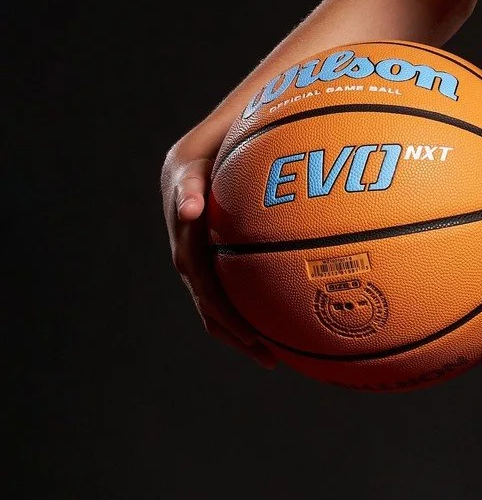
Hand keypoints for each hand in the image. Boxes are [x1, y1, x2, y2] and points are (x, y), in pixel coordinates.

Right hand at [161, 149, 277, 367]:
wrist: (205, 143)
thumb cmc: (211, 143)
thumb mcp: (197, 157)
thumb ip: (190, 184)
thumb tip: (190, 210)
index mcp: (184, 231)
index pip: (200, 279)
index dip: (220, 307)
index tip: (249, 333)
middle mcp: (188, 249)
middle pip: (209, 301)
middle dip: (236, 332)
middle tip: (267, 357)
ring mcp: (201, 254)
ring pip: (216, 302)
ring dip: (241, 331)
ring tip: (273, 357)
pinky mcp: (216, 254)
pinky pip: (229, 288)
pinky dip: (248, 310)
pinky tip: (279, 326)